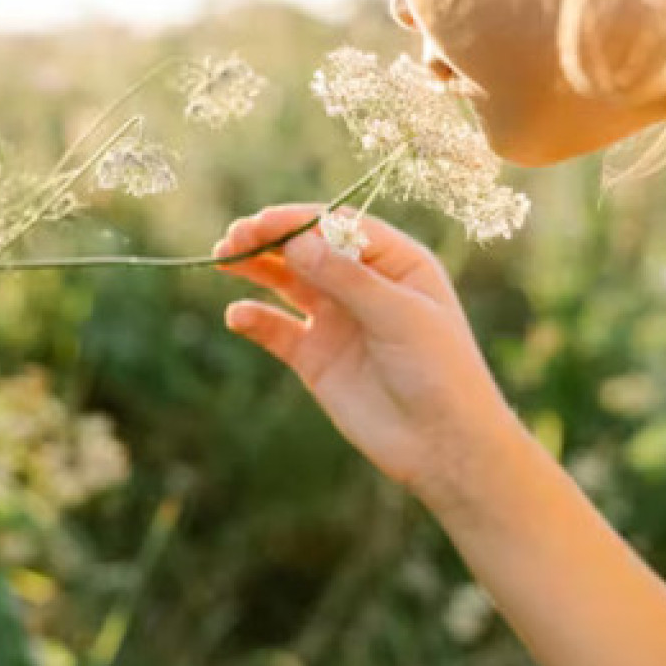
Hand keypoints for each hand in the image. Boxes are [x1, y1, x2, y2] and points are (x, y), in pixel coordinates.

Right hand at [212, 205, 522, 495]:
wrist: (443, 444)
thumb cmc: (439, 370)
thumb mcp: (399, 315)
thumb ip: (346, 278)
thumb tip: (296, 242)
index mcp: (395, 263)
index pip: (339, 227)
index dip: (299, 221)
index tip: (263, 221)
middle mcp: (363, 285)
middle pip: (307, 250)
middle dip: (270, 241)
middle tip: (233, 238)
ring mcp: (337, 320)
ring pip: (286, 283)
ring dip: (255, 269)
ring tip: (223, 261)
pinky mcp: (315, 357)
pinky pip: (277, 330)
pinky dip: (254, 320)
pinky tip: (237, 316)